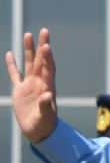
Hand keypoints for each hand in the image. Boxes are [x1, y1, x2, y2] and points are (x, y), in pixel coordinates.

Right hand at [6, 29, 58, 143]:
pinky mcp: (20, 90)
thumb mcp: (45, 116)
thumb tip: (48, 95)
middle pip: (40, 60)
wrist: (39, 132)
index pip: (48, 67)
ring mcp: (29, 85)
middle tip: (44, 30)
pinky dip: (12, 65)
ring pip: (28, 63)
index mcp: (47, 86)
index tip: (47, 45)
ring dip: (28, 50)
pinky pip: (15, 74)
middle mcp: (39, 82)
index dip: (47, 56)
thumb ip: (46, 105)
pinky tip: (10, 54)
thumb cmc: (45, 125)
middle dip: (42, 46)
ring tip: (27, 34)